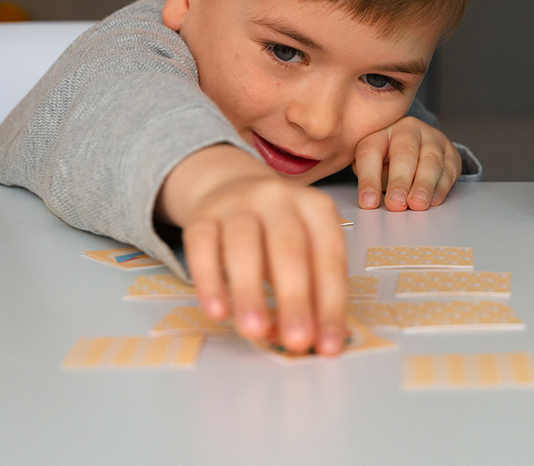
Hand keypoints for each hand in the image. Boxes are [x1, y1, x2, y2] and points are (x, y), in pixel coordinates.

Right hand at [158, 144, 346, 354]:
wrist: (232, 187)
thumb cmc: (279, 232)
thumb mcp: (307, 249)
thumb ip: (313, 289)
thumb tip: (319, 339)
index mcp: (317, 208)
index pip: (329, 257)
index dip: (330, 303)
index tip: (329, 345)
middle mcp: (279, 198)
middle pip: (288, 249)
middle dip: (295, 298)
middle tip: (296, 341)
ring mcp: (238, 204)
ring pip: (243, 245)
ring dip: (250, 291)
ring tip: (255, 331)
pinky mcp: (202, 216)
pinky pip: (202, 247)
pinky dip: (209, 281)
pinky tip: (218, 312)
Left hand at [353, 116, 460, 210]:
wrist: (411, 147)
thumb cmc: (386, 159)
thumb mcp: (369, 166)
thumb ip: (367, 182)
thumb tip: (367, 203)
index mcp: (380, 132)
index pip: (371, 153)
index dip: (369, 180)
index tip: (368, 203)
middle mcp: (408, 130)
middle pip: (404, 153)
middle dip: (400, 181)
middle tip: (396, 203)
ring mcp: (432, 138)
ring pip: (430, 160)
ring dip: (424, 185)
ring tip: (417, 204)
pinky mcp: (450, 152)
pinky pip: (448, 169)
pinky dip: (441, 187)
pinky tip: (433, 201)